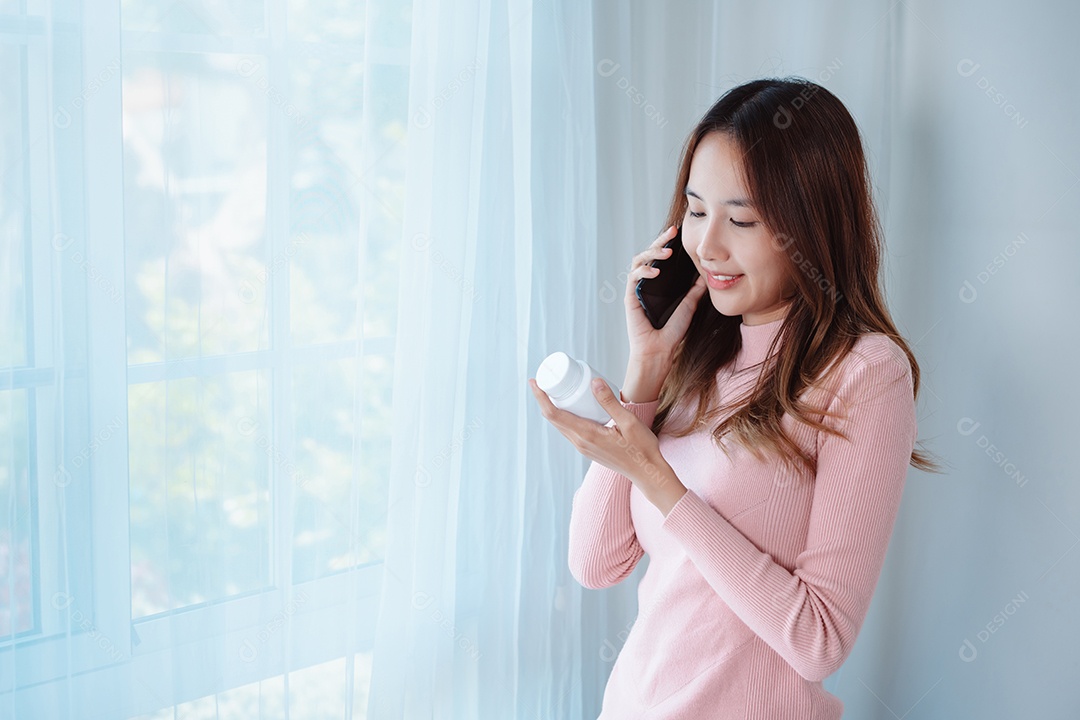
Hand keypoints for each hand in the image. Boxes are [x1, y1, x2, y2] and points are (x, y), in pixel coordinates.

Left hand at [528, 375, 685, 511]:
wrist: (647, 472)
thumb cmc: (641, 448)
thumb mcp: (628, 421)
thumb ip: (610, 402)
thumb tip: (594, 382)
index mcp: (586, 435)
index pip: (554, 414)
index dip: (540, 397)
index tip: (534, 382)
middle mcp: (581, 443)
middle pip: (554, 419)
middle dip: (544, 399)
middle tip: (545, 379)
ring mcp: (583, 448)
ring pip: (561, 425)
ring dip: (554, 408)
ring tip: (556, 390)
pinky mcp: (588, 449)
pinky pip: (571, 430)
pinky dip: (566, 416)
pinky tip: (573, 406)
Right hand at [625, 224, 708, 364]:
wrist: (660, 350)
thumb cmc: (672, 332)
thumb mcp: (689, 305)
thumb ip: (695, 290)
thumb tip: (705, 273)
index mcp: (659, 284)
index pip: (661, 258)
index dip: (667, 244)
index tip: (678, 233)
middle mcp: (646, 283)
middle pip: (649, 254)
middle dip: (660, 240)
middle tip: (672, 232)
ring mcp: (637, 288)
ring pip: (639, 260)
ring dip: (652, 253)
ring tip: (667, 252)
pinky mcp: (630, 296)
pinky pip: (633, 277)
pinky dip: (644, 271)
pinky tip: (655, 271)